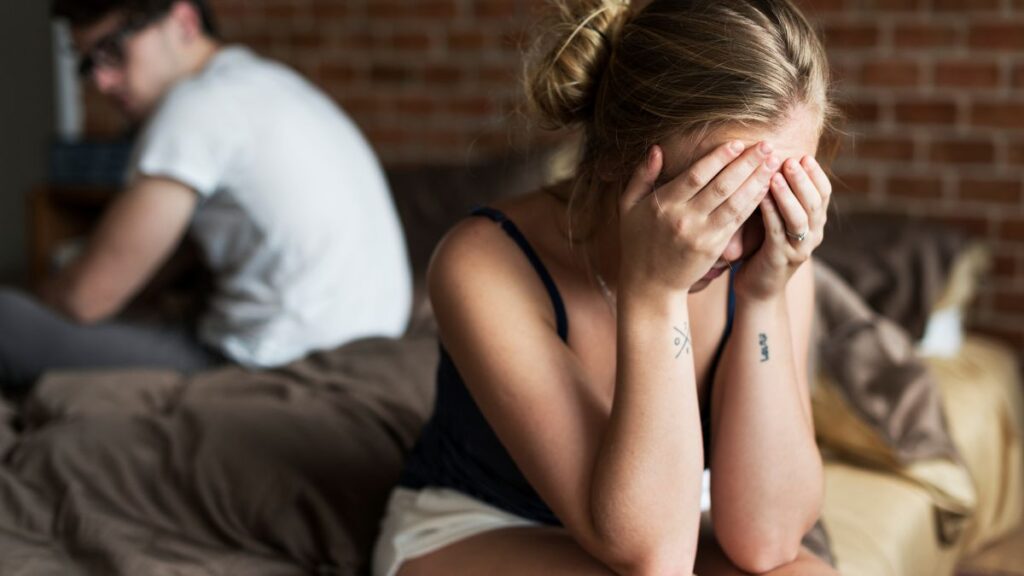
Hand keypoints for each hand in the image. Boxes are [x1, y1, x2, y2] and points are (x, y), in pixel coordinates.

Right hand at [618, 140, 780, 294]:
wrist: (649, 284)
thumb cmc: (637, 241)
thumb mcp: (628, 206)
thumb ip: (641, 176)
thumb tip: (657, 149)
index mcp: (663, 205)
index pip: (696, 176)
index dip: (718, 158)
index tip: (737, 142)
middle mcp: (683, 218)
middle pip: (721, 186)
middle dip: (746, 164)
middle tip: (766, 145)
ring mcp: (701, 234)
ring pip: (734, 202)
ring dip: (756, 181)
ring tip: (773, 161)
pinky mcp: (713, 247)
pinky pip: (737, 221)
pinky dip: (753, 202)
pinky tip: (766, 188)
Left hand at [734, 156, 831, 300]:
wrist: (759, 288)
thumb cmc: (765, 247)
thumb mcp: (780, 219)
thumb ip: (784, 197)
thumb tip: (778, 160)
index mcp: (816, 223)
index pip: (824, 194)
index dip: (816, 174)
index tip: (803, 156)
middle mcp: (812, 235)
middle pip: (814, 203)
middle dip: (802, 180)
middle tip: (790, 160)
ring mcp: (798, 249)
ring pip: (799, 218)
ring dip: (788, 194)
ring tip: (776, 175)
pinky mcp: (779, 258)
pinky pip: (776, 231)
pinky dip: (770, 212)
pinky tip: (761, 196)